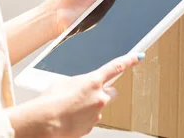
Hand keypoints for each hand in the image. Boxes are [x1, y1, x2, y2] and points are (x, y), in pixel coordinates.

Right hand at [7, 53, 144, 137]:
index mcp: (93, 81)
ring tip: (70, 108)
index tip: (138, 57)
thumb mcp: (64, 82)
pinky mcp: (91, 125)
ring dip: (88, 107)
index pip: (116, 67)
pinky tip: (70, 116)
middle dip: (103, 93)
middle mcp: (99, 97)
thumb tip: (81, 87)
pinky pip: (90, 119)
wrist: (45, 122)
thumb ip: (79, 82)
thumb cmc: (50, 101)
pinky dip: (82, 118)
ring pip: (98, 107)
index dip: (129, 61)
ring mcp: (97, 112)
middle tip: (87, 96)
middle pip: (110, 92)